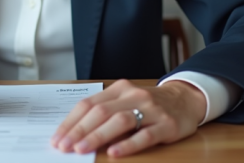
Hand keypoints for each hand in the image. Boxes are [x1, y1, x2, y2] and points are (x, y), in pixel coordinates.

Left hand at [51, 79, 206, 157]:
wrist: (185, 99)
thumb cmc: (149, 105)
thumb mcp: (126, 101)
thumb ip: (105, 112)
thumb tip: (75, 133)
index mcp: (119, 89)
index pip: (89, 104)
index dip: (71, 121)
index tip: (57, 138)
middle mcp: (134, 96)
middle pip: (101, 112)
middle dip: (79, 130)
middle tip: (65, 146)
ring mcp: (151, 110)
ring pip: (120, 121)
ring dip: (98, 136)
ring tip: (82, 149)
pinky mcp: (166, 125)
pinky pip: (144, 135)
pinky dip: (128, 144)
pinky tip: (114, 153)